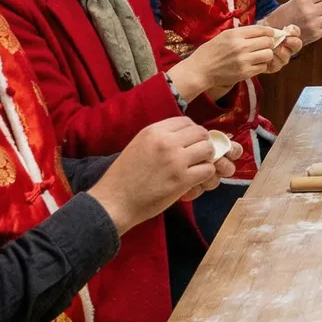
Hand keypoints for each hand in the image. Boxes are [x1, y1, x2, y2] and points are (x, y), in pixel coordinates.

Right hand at [86, 117, 240, 234]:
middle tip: (196, 155)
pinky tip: (195, 179)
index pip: (186, 121)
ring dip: (206, 158)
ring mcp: (175, 160)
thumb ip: (159, 138)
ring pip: (208, 149)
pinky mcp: (182, 180)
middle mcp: (166, 142)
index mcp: (153, 131)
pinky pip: (208, 170)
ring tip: (196, 167)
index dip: (192, 131)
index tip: (190, 142)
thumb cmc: (123, 176)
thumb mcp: (138, 145)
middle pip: (200, 133)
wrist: (114, 201)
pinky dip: (205, 174)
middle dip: (202, 143)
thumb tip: (184, 136)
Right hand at [170, 23, 287, 97]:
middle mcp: (241, 46)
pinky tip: (254, 64)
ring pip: (268, 54)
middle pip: (267, 41)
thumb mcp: (224, 36)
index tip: (271, 34)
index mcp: (235, 34)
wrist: (200, 70)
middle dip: (269, 43)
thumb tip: (261, 32)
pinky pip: (263, 67)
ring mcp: (244, 60)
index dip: (269, 32)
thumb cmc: (210, 52)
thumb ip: (241, 33)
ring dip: (266, 55)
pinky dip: (261, 65)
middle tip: (264, 46)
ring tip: (260, 56)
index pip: (261, 30)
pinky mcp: (245, 73)